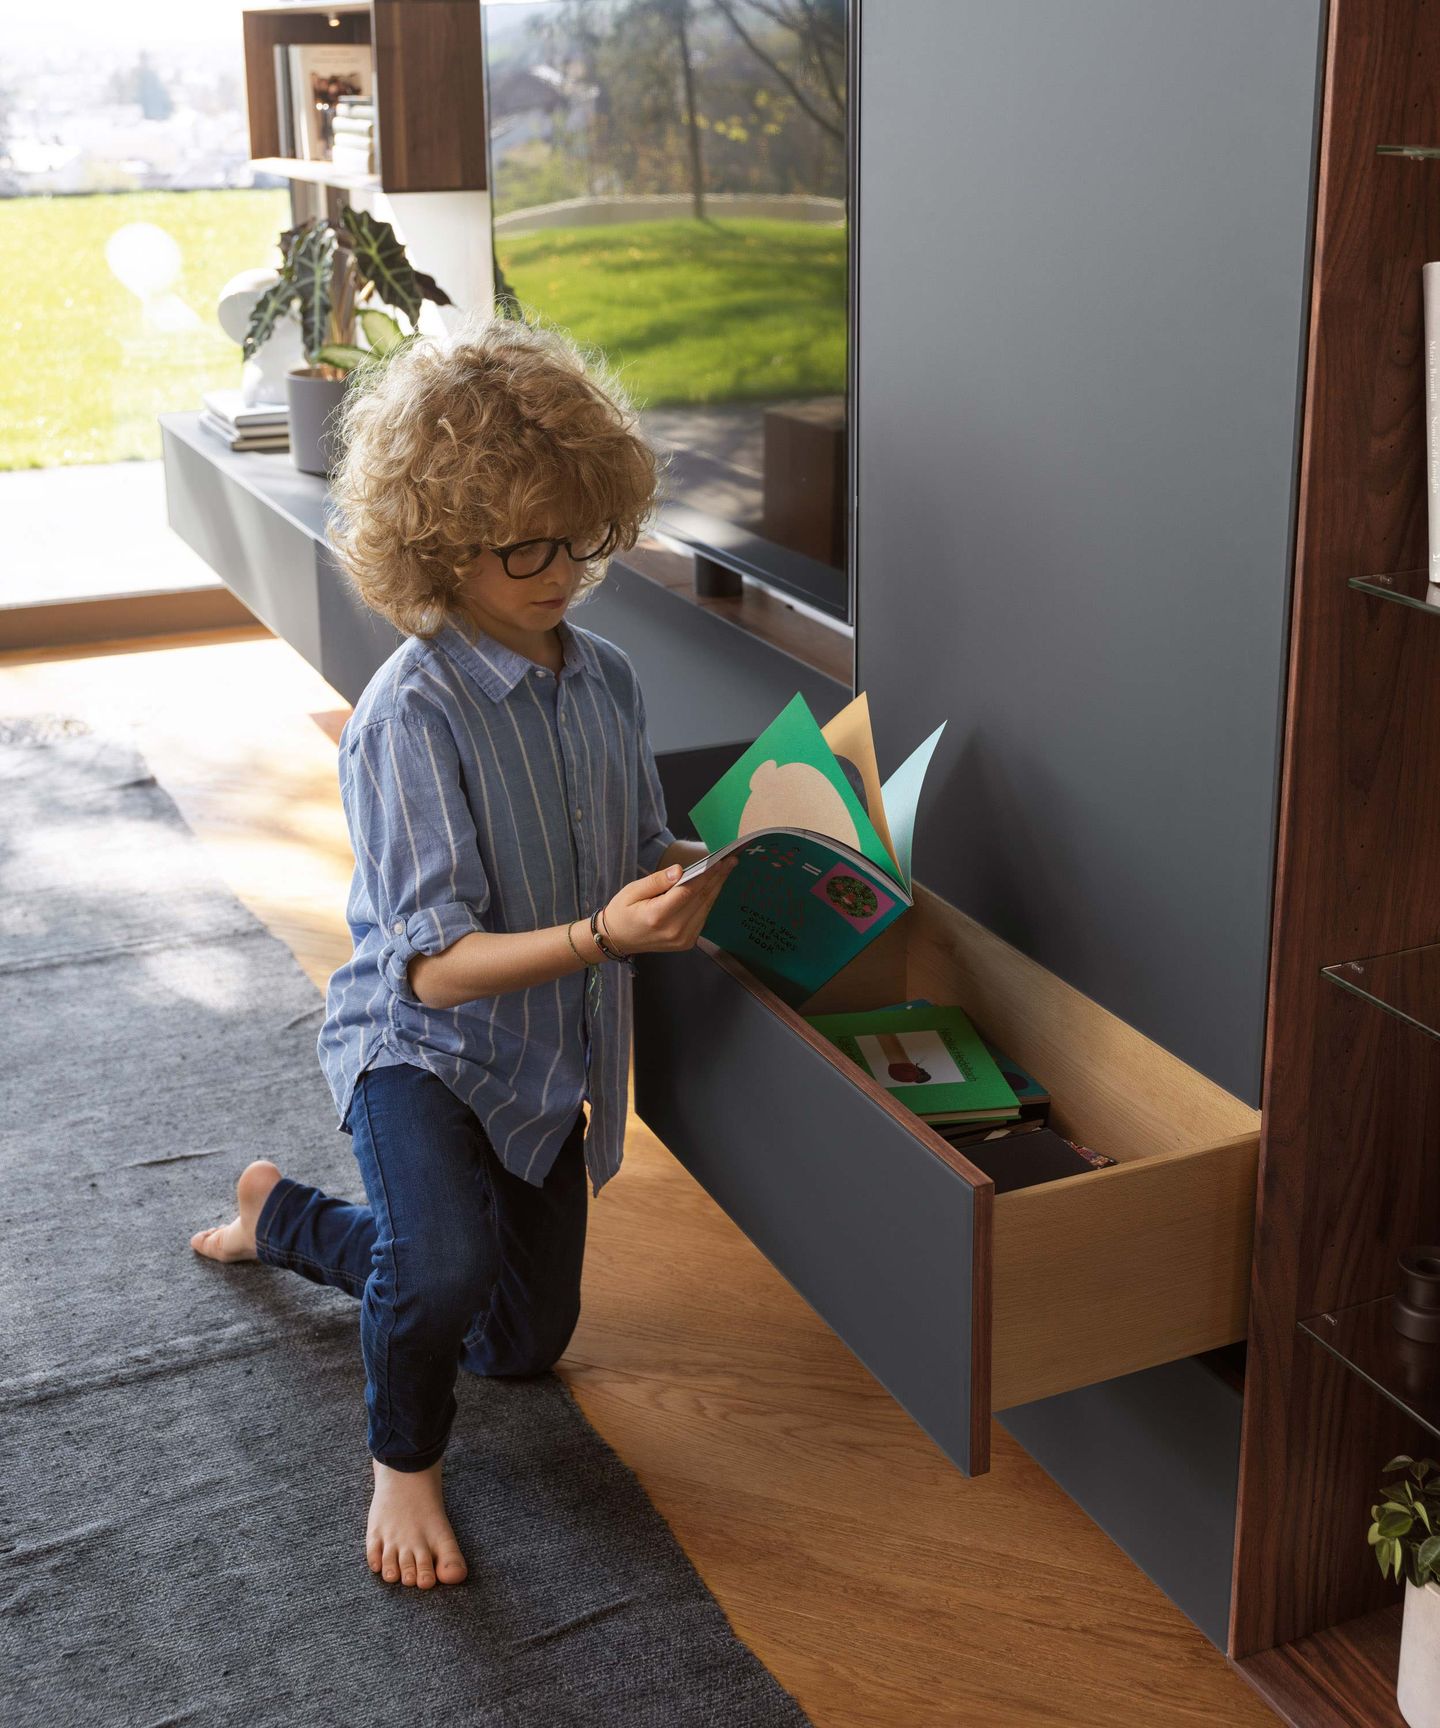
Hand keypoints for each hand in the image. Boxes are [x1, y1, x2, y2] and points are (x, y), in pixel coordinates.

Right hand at [599, 855, 739, 955]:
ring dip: (717, 887)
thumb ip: (657, 881)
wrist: (617, 939)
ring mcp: (683, 939)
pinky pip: (703, 916)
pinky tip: (714, 885)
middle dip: (718, 877)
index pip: (689, 891)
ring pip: (706, 907)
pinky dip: (709, 899)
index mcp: (658, 916)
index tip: (720, 860)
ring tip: (727, 868)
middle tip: (731, 859)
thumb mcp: (632, 890)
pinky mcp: (687, 942)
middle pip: (702, 899)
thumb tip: (680, 870)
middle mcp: (674, 930)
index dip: (707, 875)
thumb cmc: (622, 911)